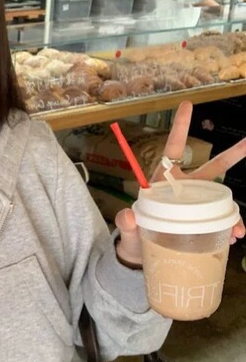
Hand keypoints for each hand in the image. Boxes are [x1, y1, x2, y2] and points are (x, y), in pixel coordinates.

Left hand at [115, 101, 245, 266]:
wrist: (141, 258)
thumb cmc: (133, 239)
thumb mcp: (128, 232)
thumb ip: (127, 224)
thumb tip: (128, 215)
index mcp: (163, 181)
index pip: (172, 150)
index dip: (180, 128)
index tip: (187, 103)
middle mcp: (183, 188)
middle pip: (211, 168)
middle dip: (232, 155)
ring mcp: (195, 204)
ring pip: (220, 198)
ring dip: (233, 210)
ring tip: (239, 228)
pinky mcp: (203, 220)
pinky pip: (220, 219)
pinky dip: (230, 227)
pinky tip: (234, 236)